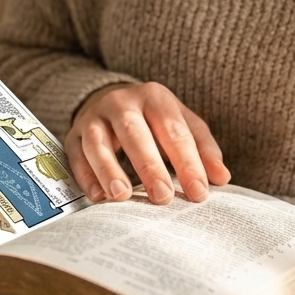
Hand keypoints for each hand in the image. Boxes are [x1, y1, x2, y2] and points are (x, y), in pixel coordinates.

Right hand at [65, 82, 230, 204]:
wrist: (109, 99)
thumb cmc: (153, 120)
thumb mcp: (182, 123)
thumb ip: (202, 148)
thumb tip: (221, 178)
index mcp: (155, 97)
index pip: (173, 130)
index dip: (188, 162)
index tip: (199, 192)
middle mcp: (122, 102)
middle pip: (134, 131)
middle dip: (149, 165)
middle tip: (163, 197)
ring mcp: (94, 116)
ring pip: (98, 140)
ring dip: (109, 169)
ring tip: (122, 196)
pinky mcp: (74, 133)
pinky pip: (76, 153)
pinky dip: (86, 175)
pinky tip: (98, 196)